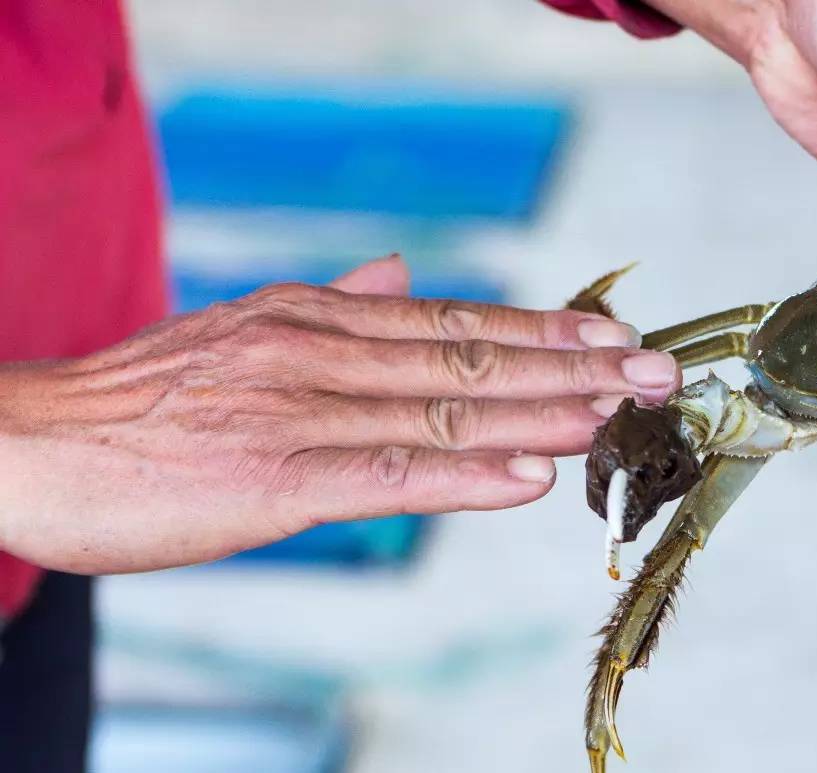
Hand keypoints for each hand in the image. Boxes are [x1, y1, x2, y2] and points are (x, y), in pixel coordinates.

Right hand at [0, 256, 679, 573]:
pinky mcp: (273, 477)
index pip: (455, 318)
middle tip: (656, 370)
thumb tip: (401, 271)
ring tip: (620, 411)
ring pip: (445, 405)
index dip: (542, 329)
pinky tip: (528, 477)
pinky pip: (388, 473)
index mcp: (319, 317)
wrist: (31, 441)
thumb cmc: (144, 400)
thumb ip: (336, 306)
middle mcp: (321, 350)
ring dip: (542, 409)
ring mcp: (301, 410)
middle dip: (572, 363)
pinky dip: (465, 473)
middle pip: (470, 353)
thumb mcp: (244, 328)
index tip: (614, 337)